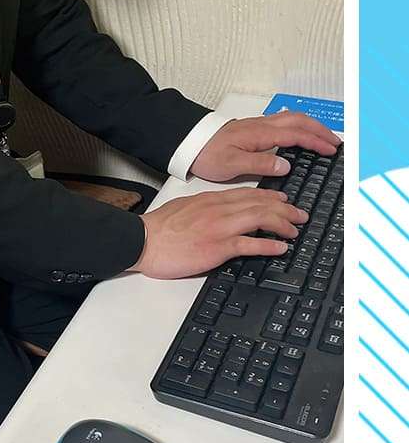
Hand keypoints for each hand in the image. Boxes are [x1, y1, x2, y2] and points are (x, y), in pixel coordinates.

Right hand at [136, 191, 309, 282]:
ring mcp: (220, 228)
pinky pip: (249, 244)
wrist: (143, 240)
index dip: (271, 197)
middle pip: (261, 204)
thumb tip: (223, 213)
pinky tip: (280, 248)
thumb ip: (208, 208)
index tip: (284, 201)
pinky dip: (268, 245)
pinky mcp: (217, 247)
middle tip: (300, 216)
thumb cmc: (161, 228)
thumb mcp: (187, 209)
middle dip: (285, 210)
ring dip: (282, 224)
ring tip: (295, 231)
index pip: (249, 194)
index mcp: (212, 200)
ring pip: (260, 219)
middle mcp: (220, 210)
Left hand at [190, 111, 338, 187]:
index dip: (316, 141)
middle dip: (320, 129)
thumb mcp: (232, 165)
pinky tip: (301, 132)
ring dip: (312, 125)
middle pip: (300, 120)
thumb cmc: (208, 154)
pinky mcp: (255, 127)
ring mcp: (259, 124)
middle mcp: (262, 125)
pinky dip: (300, 125)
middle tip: (335, 142)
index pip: (296, 134)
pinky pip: (285, 121)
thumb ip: (260, 163)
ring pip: (293, 118)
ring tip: (324, 136)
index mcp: (260, 134)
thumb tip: (286, 164)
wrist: (190, 142)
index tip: (331, 149)